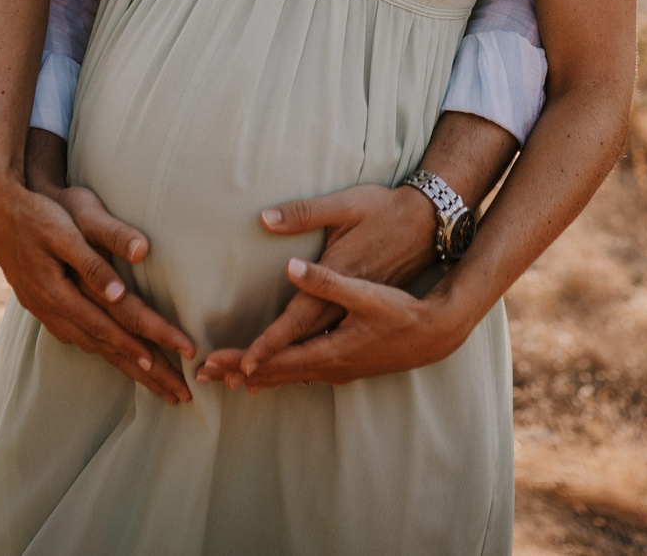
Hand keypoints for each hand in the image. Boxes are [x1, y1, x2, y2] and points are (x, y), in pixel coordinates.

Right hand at [0, 170, 196, 404]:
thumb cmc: (38, 212)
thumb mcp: (68, 226)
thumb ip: (96, 255)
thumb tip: (127, 279)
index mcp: (63, 292)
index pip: (118, 324)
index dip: (152, 341)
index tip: (183, 355)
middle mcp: (55, 309)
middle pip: (110, 347)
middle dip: (149, 372)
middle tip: (182, 395)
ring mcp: (47, 312)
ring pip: (96, 347)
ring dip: (129, 367)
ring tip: (159, 387)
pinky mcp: (44, 307)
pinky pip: (80, 339)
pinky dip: (103, 353)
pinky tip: (113, 358)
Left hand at [202, 258, 472, 389]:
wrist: (442, 325)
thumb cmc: (404, 302)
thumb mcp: (365, 283)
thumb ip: (326, 276)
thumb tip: (288, 265)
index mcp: (331, 343)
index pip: (278, 354)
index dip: (245, 357)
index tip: (216, 362)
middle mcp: (333, 362)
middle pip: (279, 370)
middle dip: (240, 372)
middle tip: (203, 376)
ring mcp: (343, 367)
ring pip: (293, 375)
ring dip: (262, 376)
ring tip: (231, 380)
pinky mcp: (352, 363)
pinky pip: (309, 374)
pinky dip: (286, 375)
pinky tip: (279, 375)